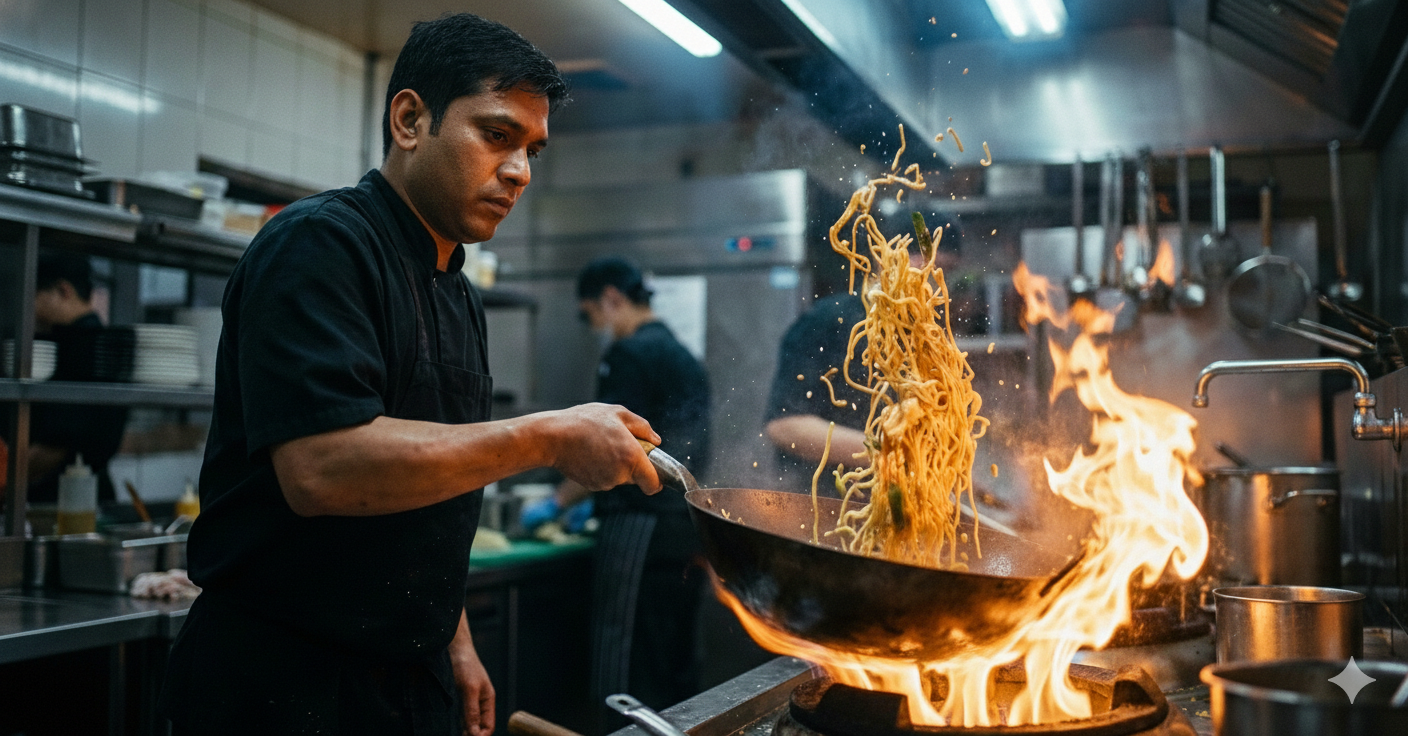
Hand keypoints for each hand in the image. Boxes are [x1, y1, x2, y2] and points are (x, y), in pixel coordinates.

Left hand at [451, 612, 494, 735]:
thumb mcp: (469, 689)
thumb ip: (472, 711)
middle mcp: (479, 702)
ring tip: (453, 735)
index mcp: (488, 700)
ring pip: (468, 722)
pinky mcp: (458, 696)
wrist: (453, 647)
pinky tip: (449, 726)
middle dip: (471, 735)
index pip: (488, 727)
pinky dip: (456, 723)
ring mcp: (468, 699)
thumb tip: (474, 734)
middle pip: (478, 726)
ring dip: (463, 730)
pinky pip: (460, 715)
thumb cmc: (465, 665)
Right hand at [543, 403, 660, 492]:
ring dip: (615, 465)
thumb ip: (642, 427)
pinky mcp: (591, 485)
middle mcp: (620, 474)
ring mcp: (605, 482)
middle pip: (636, 477)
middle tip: (618, 443)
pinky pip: (604, 478)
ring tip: (600, 445)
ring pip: (619, 477)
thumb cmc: (584, 422)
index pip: (654, 484)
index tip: (654, 471)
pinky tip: (590, 453)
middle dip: (632, 464)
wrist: (552, 437)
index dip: (657, 480)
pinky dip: (601, 468)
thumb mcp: (618, 413)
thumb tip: (655, 440)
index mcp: (632, 457)